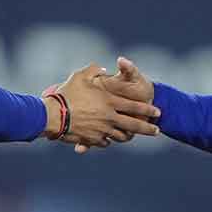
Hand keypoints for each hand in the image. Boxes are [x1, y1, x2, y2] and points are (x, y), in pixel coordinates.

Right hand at [42, 63, 159, 146]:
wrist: (53, 115)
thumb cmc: (66, 93)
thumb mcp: (80, 76)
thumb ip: (94, 70)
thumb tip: (103, 69)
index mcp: (110, 101)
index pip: (135, 106)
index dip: (148, 109)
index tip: (158, 112)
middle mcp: (109, 117)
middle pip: (134, 125)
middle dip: (148, 128)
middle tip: (157, 131)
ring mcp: (102, 130)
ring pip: (122, 136)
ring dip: (130, 136)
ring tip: (134, 136)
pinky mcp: (92, 139)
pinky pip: (105, 142)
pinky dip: (110, 140)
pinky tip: (111, 139)